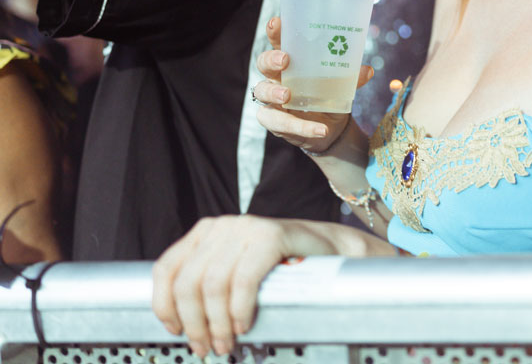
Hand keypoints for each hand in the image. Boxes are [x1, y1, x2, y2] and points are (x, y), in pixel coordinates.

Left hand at [151, 215, 337, 356]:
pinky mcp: (270, 235)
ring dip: (217, 323)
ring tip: (226, 342)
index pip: (165, 269)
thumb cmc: (279, 264)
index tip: (175, 330)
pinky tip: (244, 323)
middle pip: (187, 283)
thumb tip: (182, 324)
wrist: (327, 248)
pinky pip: (243, 280)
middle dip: (194, 323)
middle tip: (205, 346)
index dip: (164, 306)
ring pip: (212, 285)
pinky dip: (240, 309)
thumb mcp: (234, 269)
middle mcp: (221, 226)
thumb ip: (208, 284)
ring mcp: (245, 228)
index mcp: (204, 233)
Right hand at [251, 17, 373, 153]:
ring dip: (274, 92)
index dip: (275, 32)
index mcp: (290, 61)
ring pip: (262, 91)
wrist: (330, 129)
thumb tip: (367, 70)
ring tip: (287, 95)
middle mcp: (276, 77)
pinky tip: (320, 130)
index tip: (277, 22)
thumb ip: (352, 77)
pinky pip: (280, 123)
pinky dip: (302, 127)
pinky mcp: (275, 121)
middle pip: (263, 63)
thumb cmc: (328, 96)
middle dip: (271, 59)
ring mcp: (272, 100)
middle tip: (285, 60)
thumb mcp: (341, 84)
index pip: (279, 42)